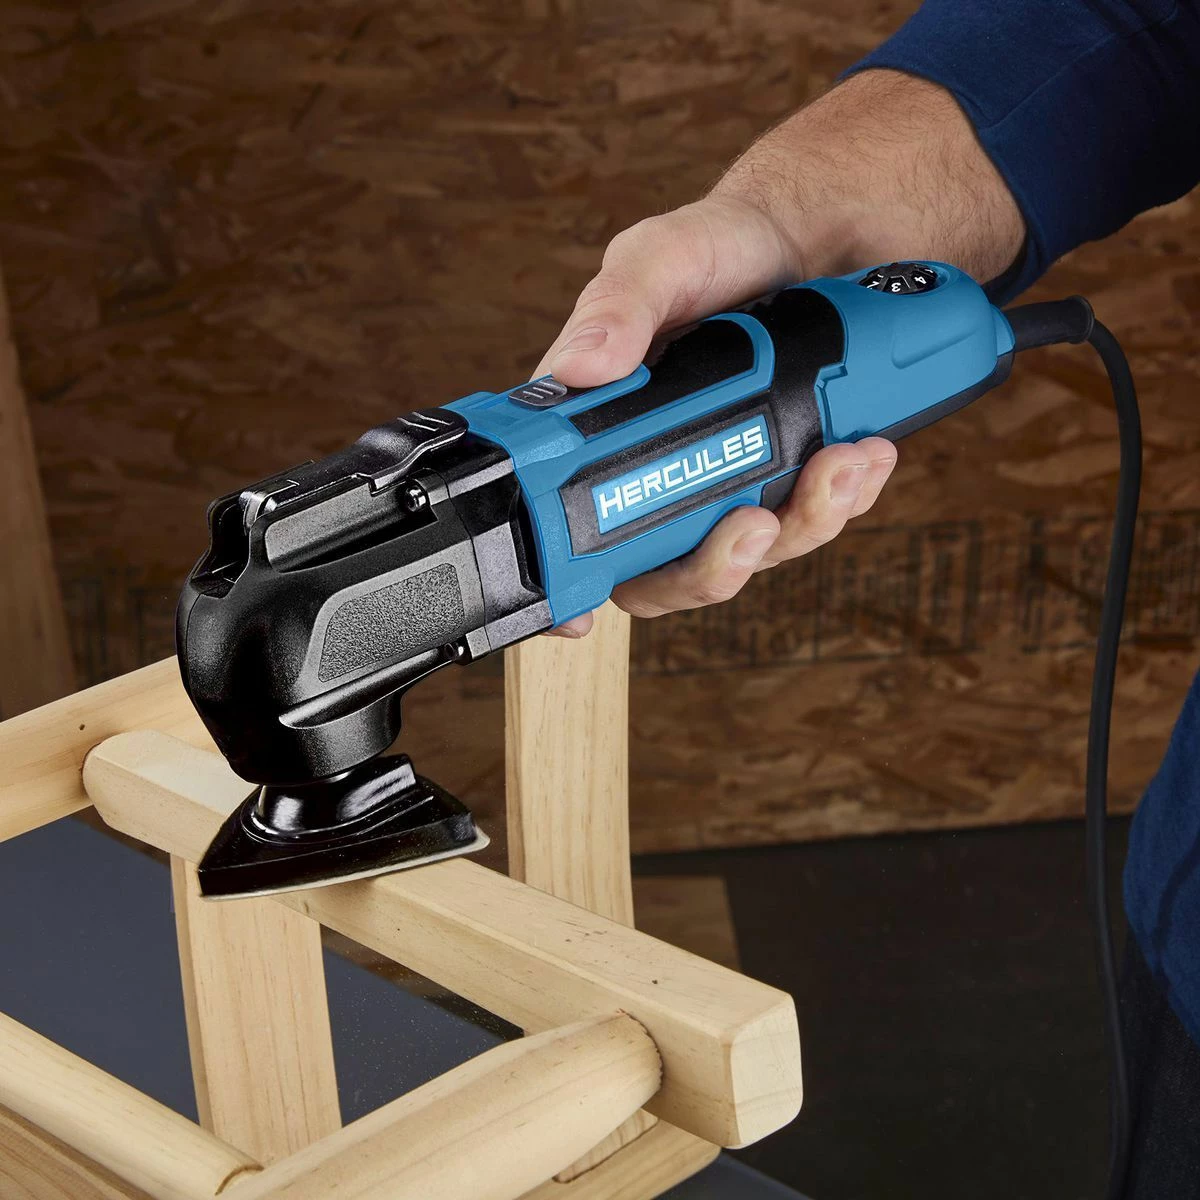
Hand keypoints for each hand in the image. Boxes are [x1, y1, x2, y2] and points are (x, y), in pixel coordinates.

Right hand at [536, 194, 896, 635]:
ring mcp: (726, 481)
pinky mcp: (787, 477)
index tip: (581, 616)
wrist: (817, 238)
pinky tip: (866, 451)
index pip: (566, 525)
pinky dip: (844, 495)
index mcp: (602, 431)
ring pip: (753, 552)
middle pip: (666, 570)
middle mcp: (657, 471)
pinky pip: (812, 517)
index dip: (568, 584)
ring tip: (844, 461)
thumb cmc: (720, 246)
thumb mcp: (662, 258)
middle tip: (756, 522)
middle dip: (717, 564)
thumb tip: (580, 368)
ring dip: (804, 521)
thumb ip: (620, 307)